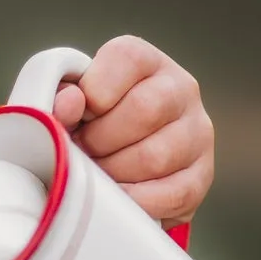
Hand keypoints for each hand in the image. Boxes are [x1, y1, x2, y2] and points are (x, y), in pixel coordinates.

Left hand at [52, 35, 213, 223]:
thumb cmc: (85, 124)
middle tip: (82, 151)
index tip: (79, 115)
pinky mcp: (201, 175)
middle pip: (144, 110)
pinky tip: (116, 197)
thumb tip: (68, 102)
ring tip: (96, 173)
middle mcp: (180, 88)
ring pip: (155, 156)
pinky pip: (171, 194)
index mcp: (145, 61)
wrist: (111, 165)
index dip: (93, 92)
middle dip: (100, 139)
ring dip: (114, 172)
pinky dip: (135, 200)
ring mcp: (197, 132)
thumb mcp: (67, 103)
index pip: (126, 59)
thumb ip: (59, 97)